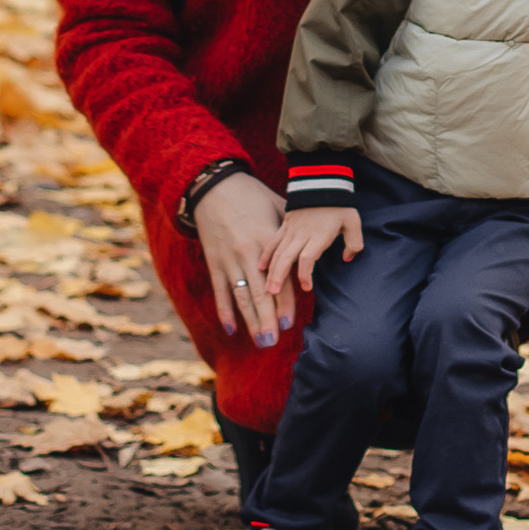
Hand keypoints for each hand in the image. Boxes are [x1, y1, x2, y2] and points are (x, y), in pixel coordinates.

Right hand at [194, 171, 287, 346]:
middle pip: (260, 294)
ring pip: (241, 298)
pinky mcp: (214, 263)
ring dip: (250, 322)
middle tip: (274, 342)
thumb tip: (314, 242)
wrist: (216, 187)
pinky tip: (231, 330)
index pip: (280, 278)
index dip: (285, 302)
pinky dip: (225, 312)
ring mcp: (229, 260)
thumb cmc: (252, 196)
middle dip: (267, 320)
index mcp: (268, 240)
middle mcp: (248, 254)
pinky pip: (220, 292)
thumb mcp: (279, 206)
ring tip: (260, 341)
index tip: (291, 322)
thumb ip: (294, 229)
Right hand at [261, 205, 363, 328]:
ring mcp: (291, 228)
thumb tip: (347, 259)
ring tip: (267, 287)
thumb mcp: (353, 221)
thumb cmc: (339, 204)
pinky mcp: (286, 224)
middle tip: (272, 294)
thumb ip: (354, 243)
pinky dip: (267, 254)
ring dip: (271, 270)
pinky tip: (260, 266)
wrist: (322, 180)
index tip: (307, 287)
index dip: (305, 274)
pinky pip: (273, 241)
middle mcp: (302, 233)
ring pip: (277, 252)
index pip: (307, 258)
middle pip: (286, 257)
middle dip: (279, 277)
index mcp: (319, 235)